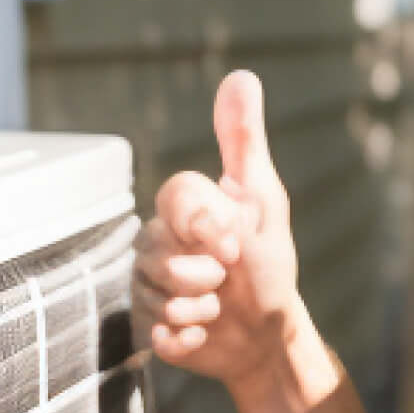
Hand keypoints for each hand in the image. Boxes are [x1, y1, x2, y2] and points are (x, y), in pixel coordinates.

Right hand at [135, 69, 305, 386]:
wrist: (266, 333)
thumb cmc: (267, 261)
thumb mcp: (263, 199)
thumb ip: (243, 142)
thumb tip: (240, 75)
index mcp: (183, 208)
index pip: (174, 195)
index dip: (205, 224)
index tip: (235, 245)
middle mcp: (156, 240)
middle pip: (158, 253)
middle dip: (203, 274)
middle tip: (227, 277)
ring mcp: (147, 283)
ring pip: (155, 294)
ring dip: (199, 308)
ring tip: (217, 305)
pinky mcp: (146, 324)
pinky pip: (155, 330)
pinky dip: (189, 337)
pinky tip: (205, 332)